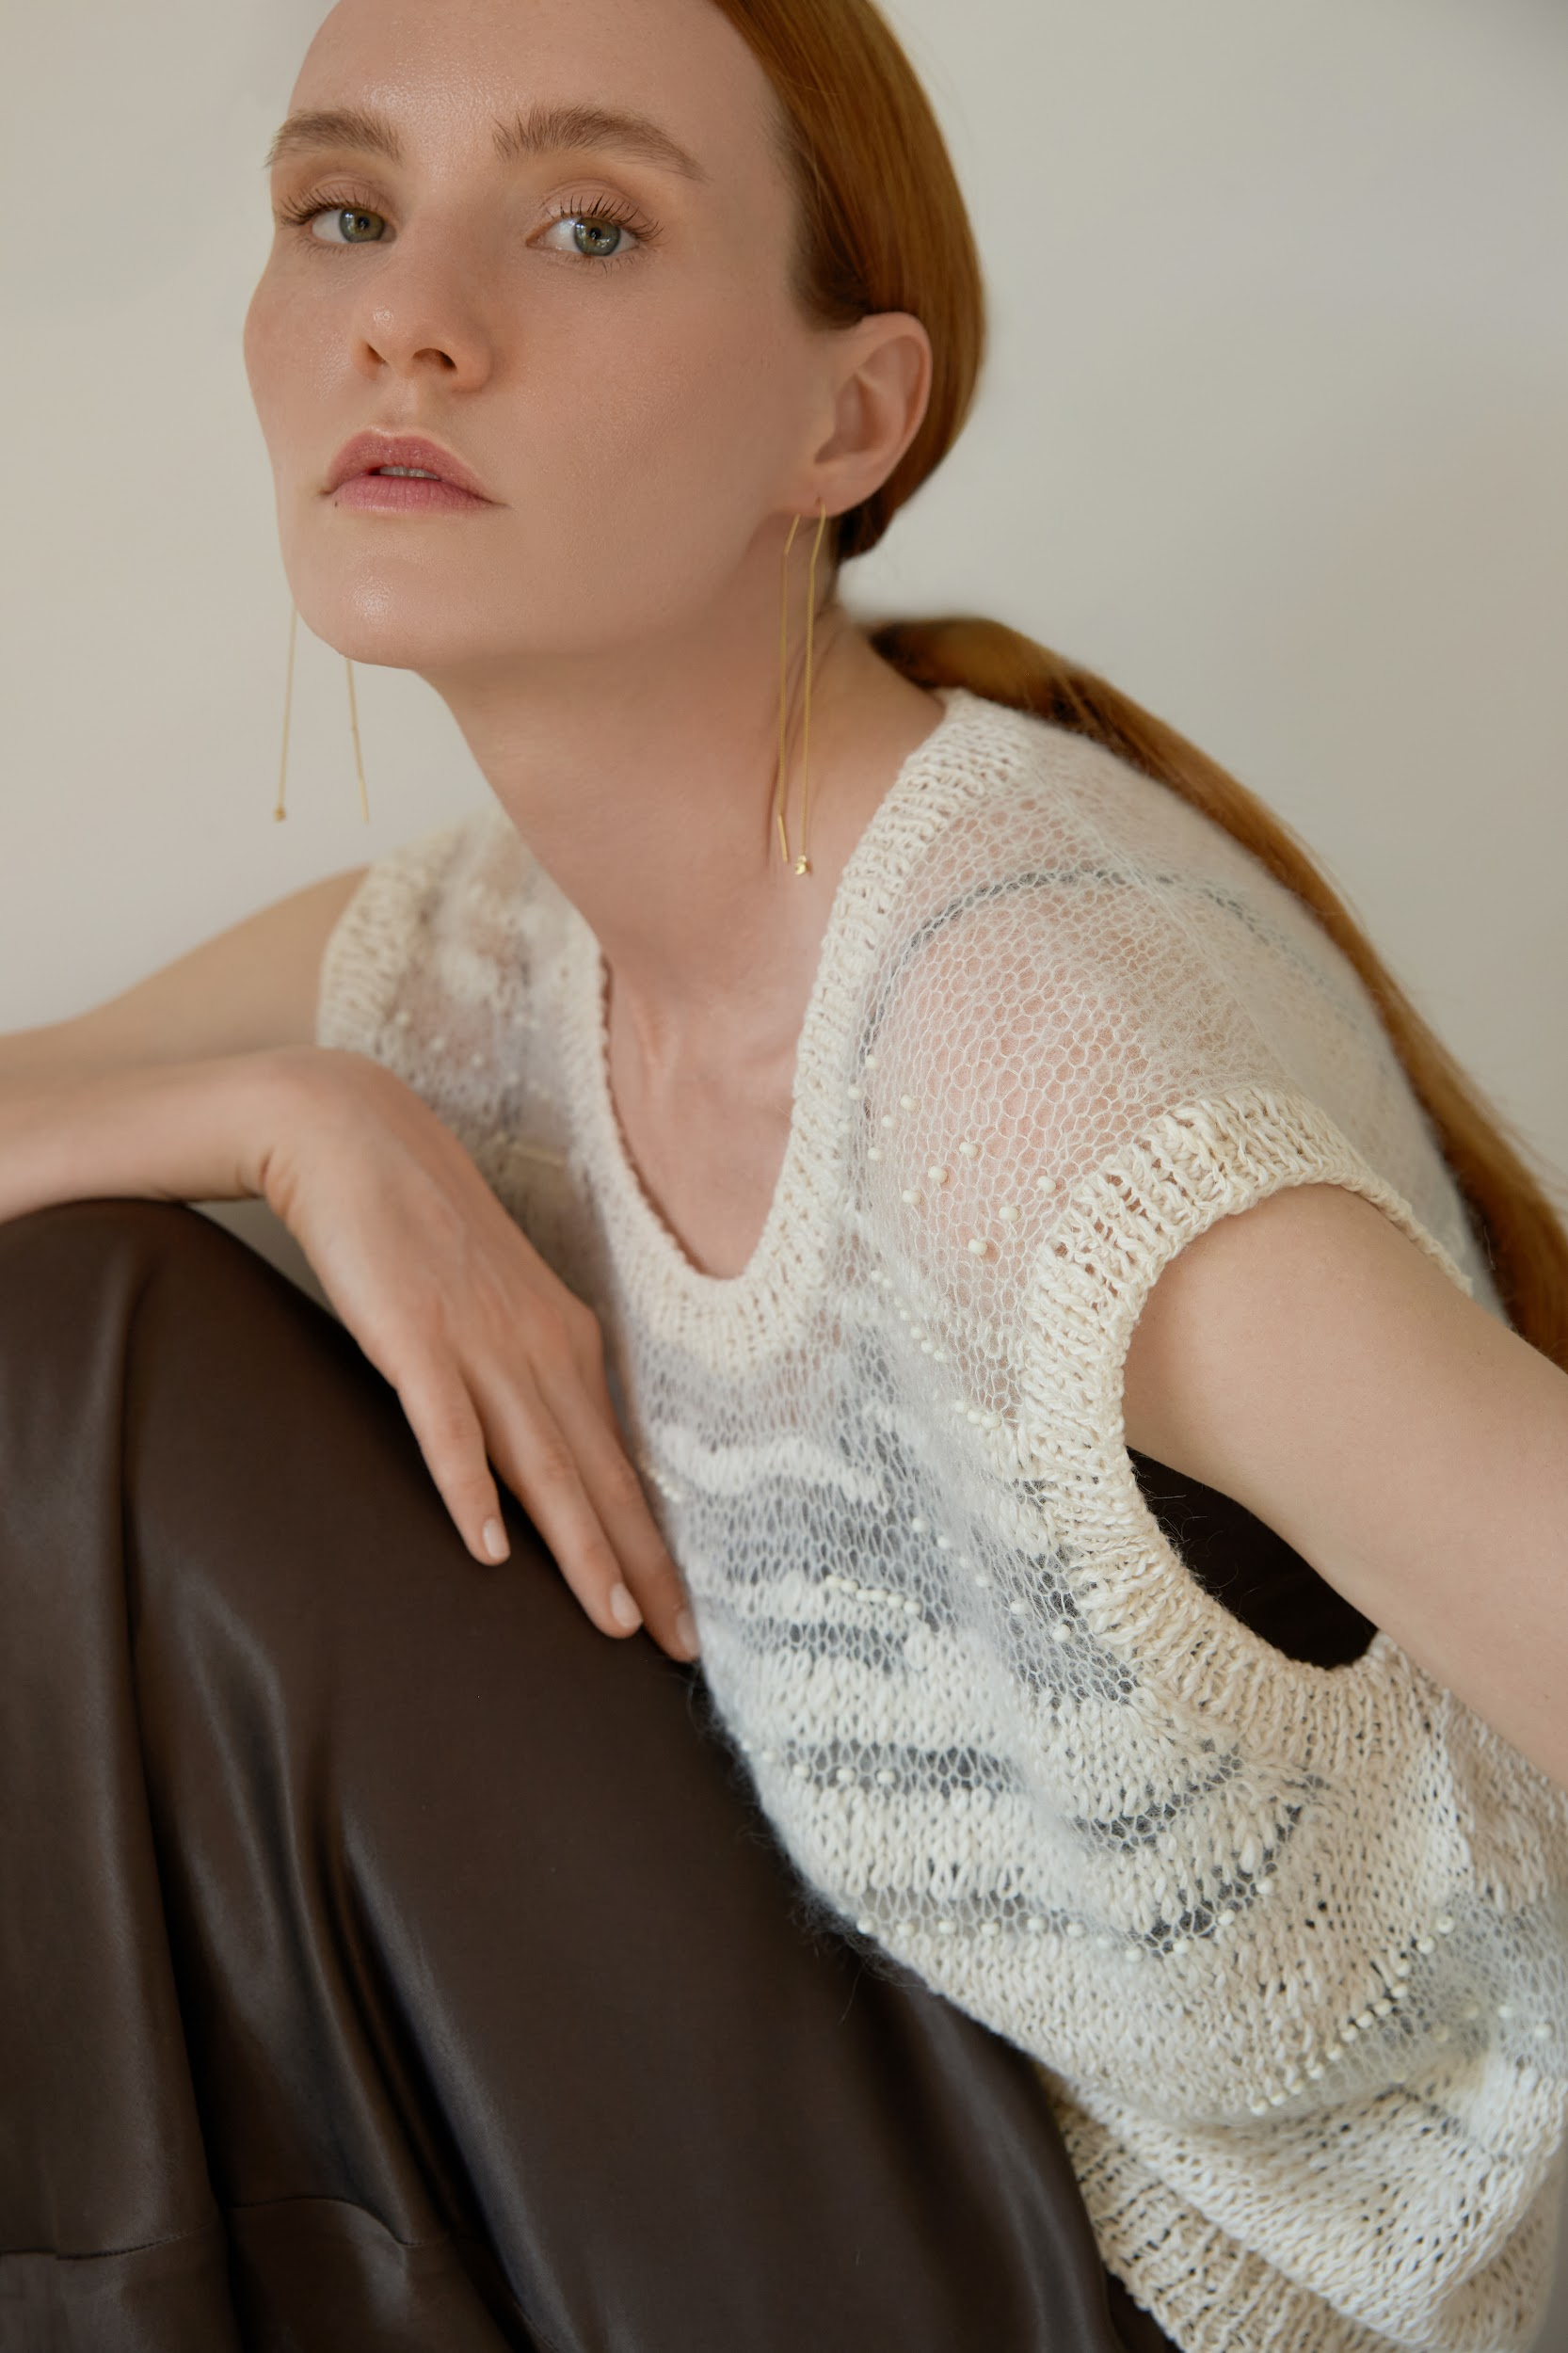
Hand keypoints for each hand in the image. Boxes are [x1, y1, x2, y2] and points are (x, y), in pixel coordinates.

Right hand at [251, 1047, 698, 1660]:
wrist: (357, 1137)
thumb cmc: (428, 1231)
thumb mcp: (500, 1307)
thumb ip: (527, 1376)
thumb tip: (549, 1455)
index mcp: (568, 1344)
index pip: (622, 1466)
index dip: (656, 1549)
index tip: (685, 1623)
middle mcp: (541, 1349)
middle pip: (600, 1479)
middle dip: (643, 1570)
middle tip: (681, 1651)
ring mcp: (479, 1343)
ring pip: (543, 1465)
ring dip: (580, 1547)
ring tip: (611, 1623)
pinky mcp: (413, 1336)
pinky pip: (447, 1426)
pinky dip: (470, 1487)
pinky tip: (489, 1548)